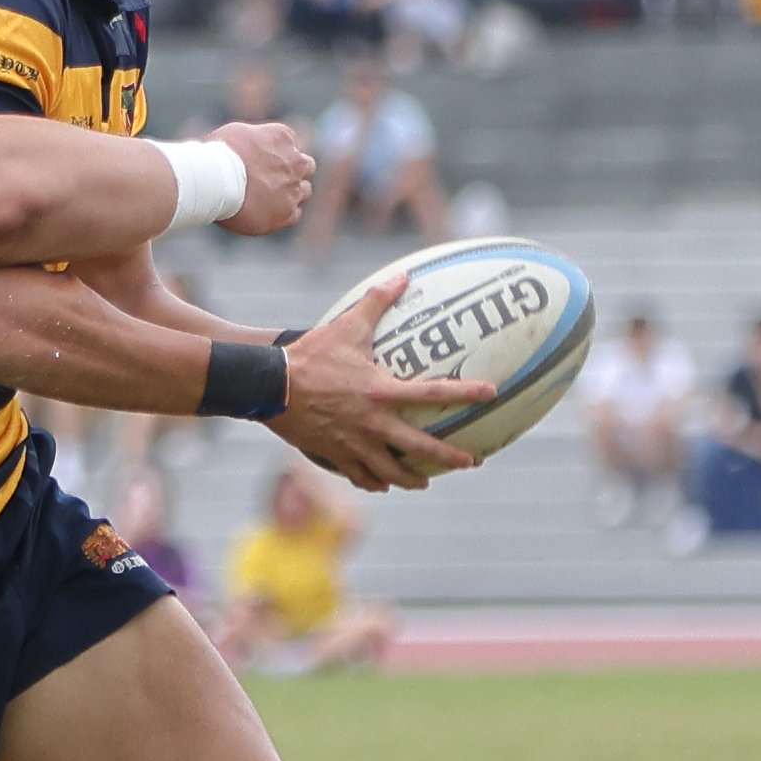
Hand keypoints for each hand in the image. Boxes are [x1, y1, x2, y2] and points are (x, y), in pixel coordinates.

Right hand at [212, 121, 314, 236]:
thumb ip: (255, 139)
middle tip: (272, 178)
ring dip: (291, 193)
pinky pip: (295, 214)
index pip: (291, 144)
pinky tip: (265, 212)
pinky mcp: (287, 213)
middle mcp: (295, 162)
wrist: (216, 180)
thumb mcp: (238, 133)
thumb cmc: (220, 154)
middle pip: (306, 166)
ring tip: (267, 198)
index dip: (277, 154)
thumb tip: (252, 147)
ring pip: (304, 191)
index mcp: (283, 137)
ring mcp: (294, 189)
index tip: (262, 161)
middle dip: (294, 171)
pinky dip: (283, 213)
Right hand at [273, 280, 481, 492]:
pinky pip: (360, 476)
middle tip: (472, 462)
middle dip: (450, 457)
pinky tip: (382, 484)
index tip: (491, 394)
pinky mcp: (334, 454)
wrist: (269, 386)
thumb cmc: (310, 354)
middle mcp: (373, 423)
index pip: (434, 394)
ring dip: (412, 479)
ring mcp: (354, 443)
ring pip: (391, 472)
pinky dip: (374, 482)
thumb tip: (403, 276)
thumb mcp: (347, 325)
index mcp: (381, 391)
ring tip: (424, 483)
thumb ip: (377, 301)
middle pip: (421, 447)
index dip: (466, 393)